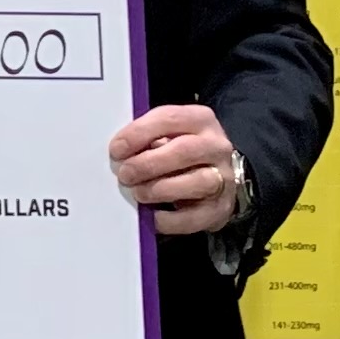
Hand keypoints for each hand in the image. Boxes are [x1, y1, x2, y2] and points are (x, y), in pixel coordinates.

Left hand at [107, 102, 242, 237]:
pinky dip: (170, 219)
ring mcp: (223, 178)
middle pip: (184, 151)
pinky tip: (153, 216)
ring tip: (138, 193)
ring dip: (160, 189)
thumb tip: (120, 154)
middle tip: (125, 174)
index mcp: (200, 120)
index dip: (139, 133)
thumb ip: (147, 138)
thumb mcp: (168, 135)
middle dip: (148, 164)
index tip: (116, 150)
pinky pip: (195, 217)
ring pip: (196, 182)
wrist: (219, 178)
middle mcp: (216, 147)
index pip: (169, 119)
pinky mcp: (220, 209)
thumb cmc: (182, 152)